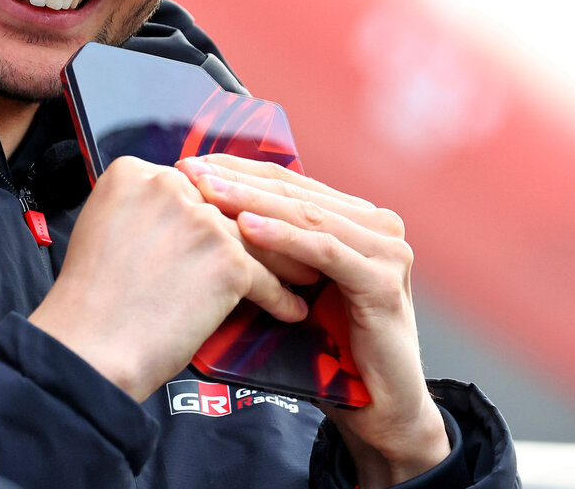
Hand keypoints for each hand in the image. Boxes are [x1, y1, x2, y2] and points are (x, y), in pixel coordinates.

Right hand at [27, 156, 307, 401]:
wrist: (89, 345)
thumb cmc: (91, 302)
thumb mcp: (103, 228)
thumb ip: (142, 210)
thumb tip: (178, 217)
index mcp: (133, 173)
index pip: (192, 182)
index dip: (216, 205)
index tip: (233, 221)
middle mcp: (169, 186)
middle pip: (227, 206)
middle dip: (259, 227)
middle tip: (285, 243)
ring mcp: (201, 220)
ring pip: (256, 238)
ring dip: (284, 260)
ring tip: (301, 274)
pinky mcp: (227, 259)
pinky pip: (264, 277)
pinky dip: (280, 296)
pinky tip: (290, 307)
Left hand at [177, 154, 449, 487]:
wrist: (377, 408)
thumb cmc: (330, 349)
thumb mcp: (294, 287)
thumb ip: (270, 249)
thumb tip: (204, 215)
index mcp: (356, 219)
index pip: (289, 182)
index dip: (238, 171)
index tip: (190, 165)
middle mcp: (377, 226)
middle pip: (294, 192)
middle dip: (237, 181)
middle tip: (188, 171)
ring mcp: (386, 251)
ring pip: (306, 216)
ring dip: (252, 202)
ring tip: (208, 192)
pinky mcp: (383, 281)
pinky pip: (323, 252)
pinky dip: (283, 238)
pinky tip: (245, 229)